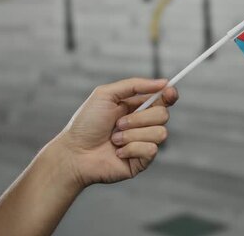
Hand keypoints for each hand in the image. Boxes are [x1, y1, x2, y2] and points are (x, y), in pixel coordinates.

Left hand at [53, 78, 177, 187]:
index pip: (163, 99)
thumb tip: (163, 82)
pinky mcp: (142, 161)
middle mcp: (143, 124)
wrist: (74, 153)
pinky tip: (117, 152)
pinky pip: (151, 150)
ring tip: (114, 139)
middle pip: (163, 115)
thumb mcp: (106, 94)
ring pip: (160, 133)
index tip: (169, 91)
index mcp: (137, 107)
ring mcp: (144, 143)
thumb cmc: (86, 123)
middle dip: (139, 118)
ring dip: (133, 135)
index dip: (169, 94)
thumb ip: (134, 85)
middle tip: (118, 123)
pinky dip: (131, 148)